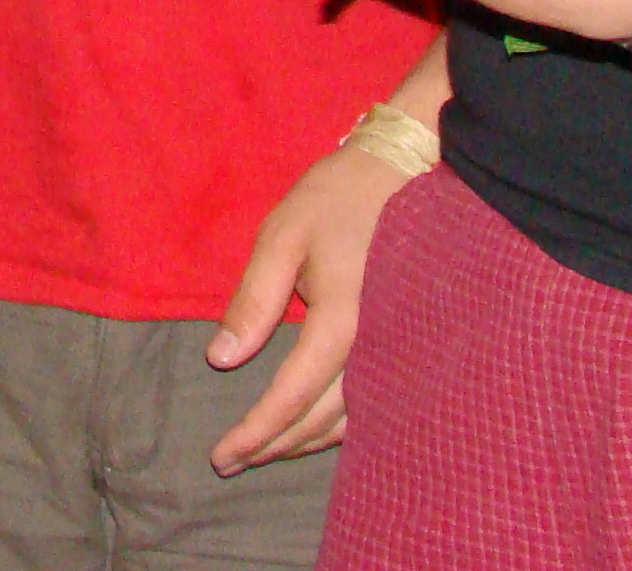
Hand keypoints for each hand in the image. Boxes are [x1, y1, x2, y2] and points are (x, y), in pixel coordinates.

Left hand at [207, 141, 414, 471]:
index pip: (292, 396)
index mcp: (342, 323)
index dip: (256, 432)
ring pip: (352, 420)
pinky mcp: (410, 343)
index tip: (222, 456)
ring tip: (267, 450)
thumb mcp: (283, 235)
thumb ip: (253, 298)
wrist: (409, 169)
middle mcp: (378, 349)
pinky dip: (340, 423)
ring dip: (307, 440)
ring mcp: (400, 350)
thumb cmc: (339, 197)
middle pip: (322, 419)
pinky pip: (376, 402)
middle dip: (276, 445)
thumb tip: (221, 359)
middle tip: (233, 463)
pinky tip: (318, 426)